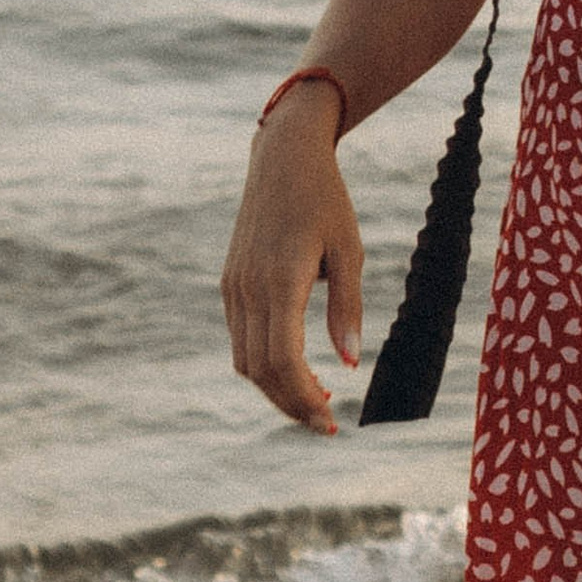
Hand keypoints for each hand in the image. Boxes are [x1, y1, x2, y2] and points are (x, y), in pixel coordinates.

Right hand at [221, 81, 365, 432]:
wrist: (282, 158)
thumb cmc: (326, 200)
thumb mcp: (349, 248)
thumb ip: (347, 306)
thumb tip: (351, 363)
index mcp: (279, 279)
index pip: (283, 360)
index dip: (304, 397)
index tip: (332, 421)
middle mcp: (248, 289)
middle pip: (260, 370)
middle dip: (291, 403)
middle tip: (326, 424)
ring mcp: (234, 287)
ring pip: (245, 360)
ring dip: (276, 388)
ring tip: (316, 399)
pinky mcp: (230, 283)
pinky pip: (241, 339)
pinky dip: (264, 364)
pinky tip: (295, 368)